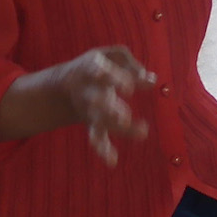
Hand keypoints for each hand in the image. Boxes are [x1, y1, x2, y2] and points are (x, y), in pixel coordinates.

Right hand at [52, 46, 154, 166]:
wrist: (65, 83)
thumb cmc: (99, 65)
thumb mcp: (113, 55)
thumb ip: (132, 65)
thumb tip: (152, 80)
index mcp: (92, 69)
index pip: (103, 73)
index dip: (116, 79)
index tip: (130, 88)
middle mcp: (88, 91)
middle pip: (96, 101)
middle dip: (109, 109)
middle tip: (123, 118)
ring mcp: (88, 109)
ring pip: (99, 120)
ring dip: (115, 127)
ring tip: (141, 133)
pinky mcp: (91, 123)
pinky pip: (95, 136)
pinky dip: (102, 149)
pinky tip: (112, 161)